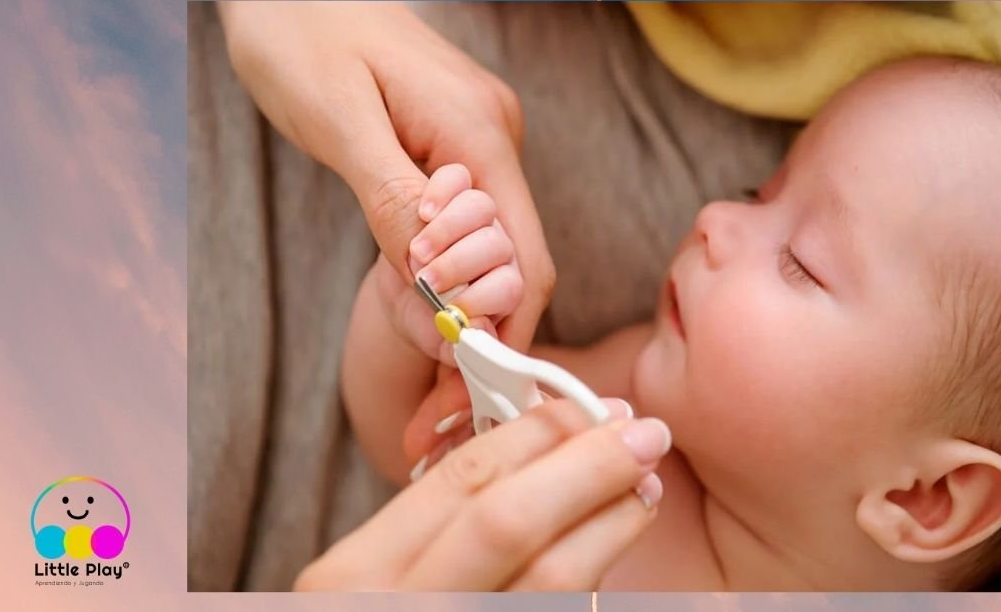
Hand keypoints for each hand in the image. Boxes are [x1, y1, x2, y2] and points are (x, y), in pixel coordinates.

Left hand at [219, 1, 553, 356]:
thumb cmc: (301, 33)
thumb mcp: (337, 120)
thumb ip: (390, 198)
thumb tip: (433, 279)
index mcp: (478, 132)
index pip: (524, 255)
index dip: (502, 327)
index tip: (459, 377)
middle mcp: (495, 136)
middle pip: (517, 258)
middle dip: (481, 325)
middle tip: (430, 379)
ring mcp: (480, 139)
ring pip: (494, 244)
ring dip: (462, 302)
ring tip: (421, 349)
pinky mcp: (457, 143)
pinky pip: (469, 220)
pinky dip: (448, 267)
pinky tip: (415, 291)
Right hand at [294, 398, 669, 590]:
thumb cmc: (394, 611)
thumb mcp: (385, 581)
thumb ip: (442, 530)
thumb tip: (546, 446)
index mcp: (355, 579)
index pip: (459, 480)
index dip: (536, 434)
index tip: (592, 408)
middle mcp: (398, 611)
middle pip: (507, 520)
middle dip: (586, 468)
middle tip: (645, 434)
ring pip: (552, 580)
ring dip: (612, 526)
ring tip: (646, 493)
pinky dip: (609, 586)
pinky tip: (646, 563)